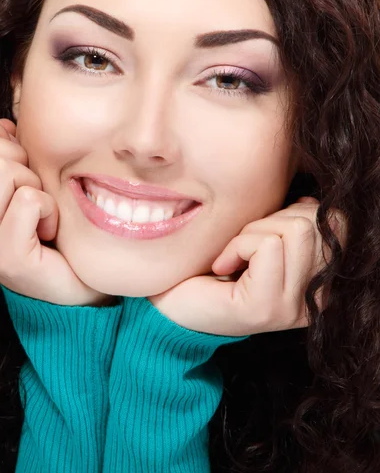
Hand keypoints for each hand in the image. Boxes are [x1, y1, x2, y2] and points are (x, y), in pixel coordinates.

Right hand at [0, 117, 108, 305]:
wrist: (71, 283)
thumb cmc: (44, 226)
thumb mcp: (16, 182)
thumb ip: (1, 152)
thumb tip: (5, 125)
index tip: (14, 157)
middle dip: (12, 155)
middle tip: (29, 185)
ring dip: (31, 182)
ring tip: (38, 209)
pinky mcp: (5, 257)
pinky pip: (28, 200)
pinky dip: (48, 207)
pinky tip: (47, 228)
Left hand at [148, 196, 347, 335]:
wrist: (173, 306)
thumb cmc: (210, 268)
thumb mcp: (260, 239)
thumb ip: (288, 224)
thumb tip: (307, 200)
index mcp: (319, 282)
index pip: (335, 222)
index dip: (291, 212)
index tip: (259, 233)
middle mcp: (316, 300)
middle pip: (314, 222)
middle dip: (269, 220)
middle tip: (240, 245)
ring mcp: (293, 307)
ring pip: (295, 229)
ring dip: (252, 231)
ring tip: (233, 254)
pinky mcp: (266, 307)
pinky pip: (267, 246)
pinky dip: (238, 244)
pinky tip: (223, 265)